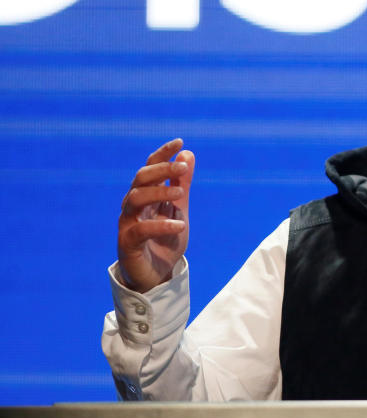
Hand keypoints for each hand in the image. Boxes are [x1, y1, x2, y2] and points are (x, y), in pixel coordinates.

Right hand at [117, 139, 194, 292]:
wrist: (157, 275)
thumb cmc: (164, 240)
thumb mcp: (178, 209)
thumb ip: (181, 184)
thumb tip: (188, 154)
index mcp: (144, 195)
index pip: (149, 168)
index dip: (162, 154)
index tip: (179, 142)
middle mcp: (132, 206)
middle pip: (140, 179)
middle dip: (161, 169)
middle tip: (183, 167)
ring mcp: (127, 223)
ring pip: (135, 199)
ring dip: (159, 192)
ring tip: (180, 194)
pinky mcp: (127, 243)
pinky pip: (141, 230)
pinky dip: (161, 225)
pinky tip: (180, 224)